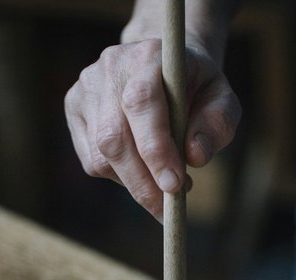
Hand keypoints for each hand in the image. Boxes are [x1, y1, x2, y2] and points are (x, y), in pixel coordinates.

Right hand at [64, 40, 240, 219]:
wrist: (164, 67)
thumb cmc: (195, 88)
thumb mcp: (221, 99)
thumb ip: (217, 124)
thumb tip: (195, 156)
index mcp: (147, 55)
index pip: (141, 103)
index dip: (156, 149)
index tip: (174, 186)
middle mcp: (110, 67)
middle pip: (114, 137)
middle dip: (142, 182)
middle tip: (167, 209)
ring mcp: (86, 88)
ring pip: (101, 156)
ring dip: (133, 183)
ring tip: (162, 187)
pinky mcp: (75, 109)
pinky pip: (92, 161)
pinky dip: (119, 177)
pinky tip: (141, 170)